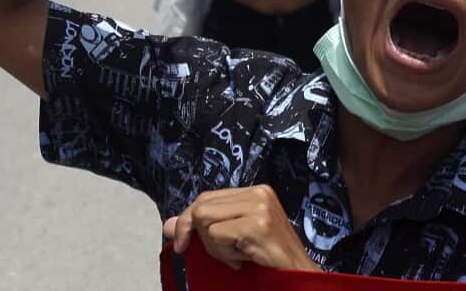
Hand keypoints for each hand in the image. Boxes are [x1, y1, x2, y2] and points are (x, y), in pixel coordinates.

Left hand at [165, 185, 318, 271]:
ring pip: (205, 220)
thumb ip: (204, 226)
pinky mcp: (256, 225)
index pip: (206, 197)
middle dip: (200, 236)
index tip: (182, 243)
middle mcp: (259, 193)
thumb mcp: (233, 238)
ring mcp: (259, 207)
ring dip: (214, 246)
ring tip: (237, 255)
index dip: (188, 221)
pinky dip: (223, 253)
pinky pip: (216, 235)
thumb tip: (167, 225)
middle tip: (221, 254)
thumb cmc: (268, 258)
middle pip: (202, 206)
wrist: (297, 274)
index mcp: (256, 191)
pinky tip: (242, 259)